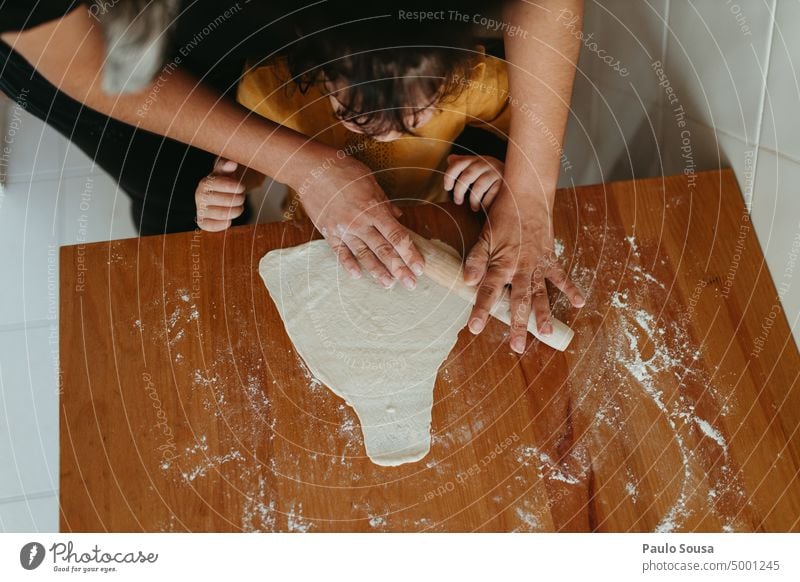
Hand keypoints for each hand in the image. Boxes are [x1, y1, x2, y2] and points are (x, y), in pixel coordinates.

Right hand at [195, 158, 245, 231]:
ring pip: (221, 214)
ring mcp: (200, 209)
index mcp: (205, 183)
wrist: (218, 194)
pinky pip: (211, 226)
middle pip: (224, 201)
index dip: (233, 186)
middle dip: (238, 199)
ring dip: (235, 211)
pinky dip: (223, 224)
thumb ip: (227, 166)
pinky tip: (230, 220)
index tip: (242, 187)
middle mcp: (199, 196)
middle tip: (242, 198)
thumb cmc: (223, 181)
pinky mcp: (202, 222)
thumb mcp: (225, 171)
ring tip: (239, 208)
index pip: (218, 185)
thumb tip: (232, 164)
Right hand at [298, 156, 423, 288]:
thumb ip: (385, 202)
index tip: (419, 267)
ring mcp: (343, 229)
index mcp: (374, 209)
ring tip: (389, 285)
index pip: (397, 236)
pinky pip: (340, 251)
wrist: (312, 169)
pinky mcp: (328, 232)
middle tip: (411, 284)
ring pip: (363, 255)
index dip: (410, 253)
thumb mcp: (371, 182)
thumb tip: (398, 216)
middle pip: (384, 250)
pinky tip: (358, 275)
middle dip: (399, 268)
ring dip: (377, 271)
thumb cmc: (344, 170)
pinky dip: (348, 264)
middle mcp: (360, 222)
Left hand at [444, 154, 503, 210]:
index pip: (457, 164)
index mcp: (474, 159)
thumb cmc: (489, 175)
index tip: (447, 188)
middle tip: (458, 201)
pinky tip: (485, 207)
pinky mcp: (504, 182)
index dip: (449, 176)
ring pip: (478, 188)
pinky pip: (490, 196)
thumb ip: (463, 163)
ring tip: (474, 208)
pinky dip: (486, 204)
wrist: (515, 177)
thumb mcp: (476, 167)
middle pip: (466, 177)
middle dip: (459, 192)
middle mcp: (484, 162)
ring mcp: (495, 172)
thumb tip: (449, 159)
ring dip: (473, 201)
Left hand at [463, 190, 584, 353]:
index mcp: (501, 264)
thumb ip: (476, 259)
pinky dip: (570, 289)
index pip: (487, 292)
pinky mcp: (550, 257)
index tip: (475, 328)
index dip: (480, 310)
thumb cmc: (503, 215)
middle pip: (518, 301)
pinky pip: (561, 276)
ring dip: (542, 315)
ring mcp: (537, 264)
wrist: (527, 195)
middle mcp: (520, 268)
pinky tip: (579, 303)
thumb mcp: (484, 236)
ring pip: (540, 294)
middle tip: (517, 346)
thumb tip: (466, 281)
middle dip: (517, 324)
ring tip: (544, 334)